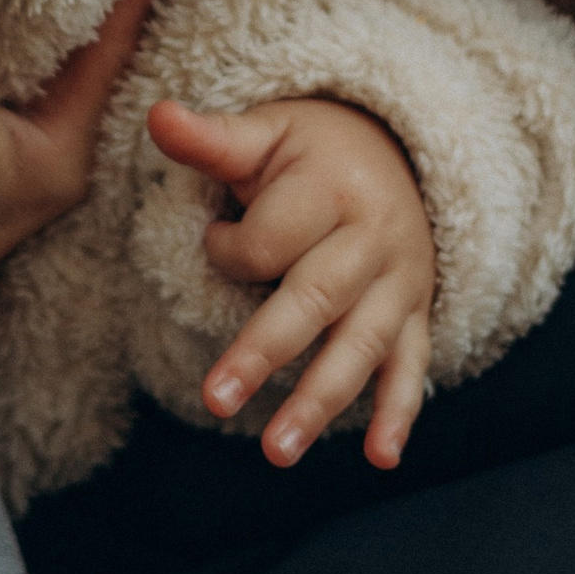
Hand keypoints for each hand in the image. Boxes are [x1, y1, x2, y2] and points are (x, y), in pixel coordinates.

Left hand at [148, 95, 435, 472]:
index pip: (270, 242)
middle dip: (262, 352)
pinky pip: (412, 367)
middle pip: (314, 299)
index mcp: (332, 188)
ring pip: (361, 345)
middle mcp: (373, 237)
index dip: (229, 250)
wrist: (401, 152)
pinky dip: (400, 413)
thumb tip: (157, 114)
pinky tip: (381, 459)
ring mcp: (401, 281)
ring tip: (278, 451)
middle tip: (213, 401)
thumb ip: (211, 138)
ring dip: (320, 400)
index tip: (215, 238)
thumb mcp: (266, 132)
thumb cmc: (313, 149)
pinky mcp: (417, 313)